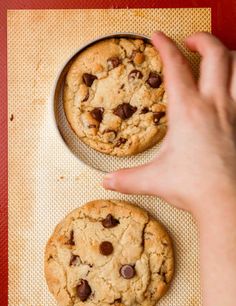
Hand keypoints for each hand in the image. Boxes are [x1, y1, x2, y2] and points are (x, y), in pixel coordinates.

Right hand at [103, 32, 235, 214]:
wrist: (226, 200)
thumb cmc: (194, 186)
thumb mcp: (154, 179)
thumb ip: (127, 178)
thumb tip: (107, 181)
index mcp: (187, 111)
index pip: (175, 67)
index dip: (165, 46)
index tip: (158, 37)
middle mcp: (213, 105)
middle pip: (215, 54)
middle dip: (202, 39)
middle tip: (191, 40)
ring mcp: (234, 112)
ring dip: (229, 55)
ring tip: (219, 56)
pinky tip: (233, 87)